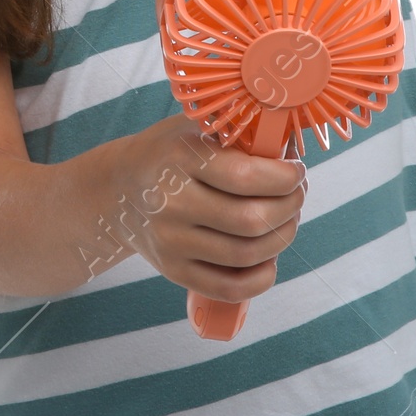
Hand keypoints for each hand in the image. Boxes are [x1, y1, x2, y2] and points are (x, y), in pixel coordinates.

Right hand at [106, 113, 308, 303]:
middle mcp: (172, 202)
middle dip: (290, 207)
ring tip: (286, 219)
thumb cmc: (170, 152)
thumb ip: (239, 133)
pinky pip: (229, 288)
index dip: (284, 177)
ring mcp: (171, 241)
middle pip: (251, 220)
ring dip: (281, 238)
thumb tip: (291, 147)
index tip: (296, 171)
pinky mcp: (173, 271)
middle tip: (297, 194)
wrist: (119, 189)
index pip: (246, 176)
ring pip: (246, 255)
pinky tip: (269, 258)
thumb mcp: (195, 128)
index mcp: (181, 157)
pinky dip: (261, 278)